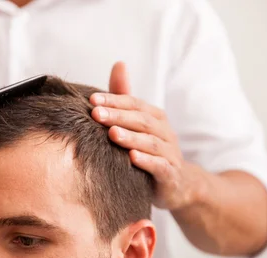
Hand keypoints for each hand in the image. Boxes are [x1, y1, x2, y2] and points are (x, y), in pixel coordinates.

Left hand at [90, 62, 195, 210]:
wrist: (175, 185)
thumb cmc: (149, 151)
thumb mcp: (137, 124)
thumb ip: (125, 98)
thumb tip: (119, 64)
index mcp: (155, 118)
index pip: (134, 104)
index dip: (114, 100)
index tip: (92, 100)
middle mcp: (165, 132)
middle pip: (142, 120)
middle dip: (118, 116)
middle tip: (96, 114)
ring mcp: (170, 154)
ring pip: (151, 142)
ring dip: (131, 137)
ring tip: (112, 134)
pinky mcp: (170, 175)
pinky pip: (160, 166)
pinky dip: (147, 161)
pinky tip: (132, 158)